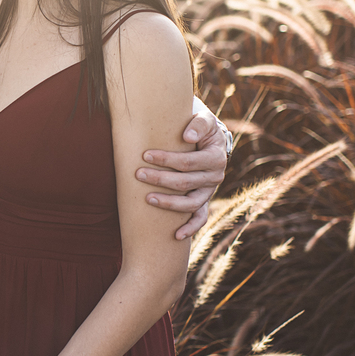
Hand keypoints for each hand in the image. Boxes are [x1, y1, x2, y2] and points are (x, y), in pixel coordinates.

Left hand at [136, 112, 227, 239]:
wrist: (207, 137)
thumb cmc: (199, 126)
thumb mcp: (202, 119)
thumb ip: (198, 124)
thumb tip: (187, 136)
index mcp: (216, 157)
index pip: (188, 162)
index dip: (166, 160)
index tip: (145, 155)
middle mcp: (216, 176)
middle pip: (186, 183)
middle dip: (161, 179)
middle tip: (138, 173)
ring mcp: (209, 191)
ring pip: (191, 204)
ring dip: (169, 203)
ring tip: (148, 199)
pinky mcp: (203, 200)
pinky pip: (200, 218)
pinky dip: (190, 228)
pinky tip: (176, 236)